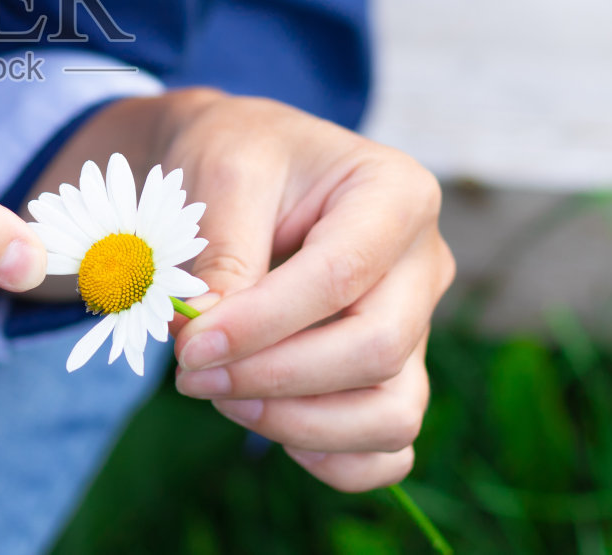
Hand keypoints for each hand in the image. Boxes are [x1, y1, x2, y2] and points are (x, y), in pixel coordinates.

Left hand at [159, 91, 454, 491]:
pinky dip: (332, 458)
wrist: (246, 162)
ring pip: (392, 413)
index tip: (188, 345)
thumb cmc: (239, 153)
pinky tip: (264, 423)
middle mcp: (424, 262)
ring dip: (298, 424)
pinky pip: (387, 445)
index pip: (341, 276)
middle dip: (274, 378)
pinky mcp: (395, 371)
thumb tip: (202, 338)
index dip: (262, 324)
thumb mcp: (222, 173)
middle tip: (190, 374)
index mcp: (396, 193)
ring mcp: (416, 322)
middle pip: (377, 350)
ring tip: (219, 393)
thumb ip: (221, 253)